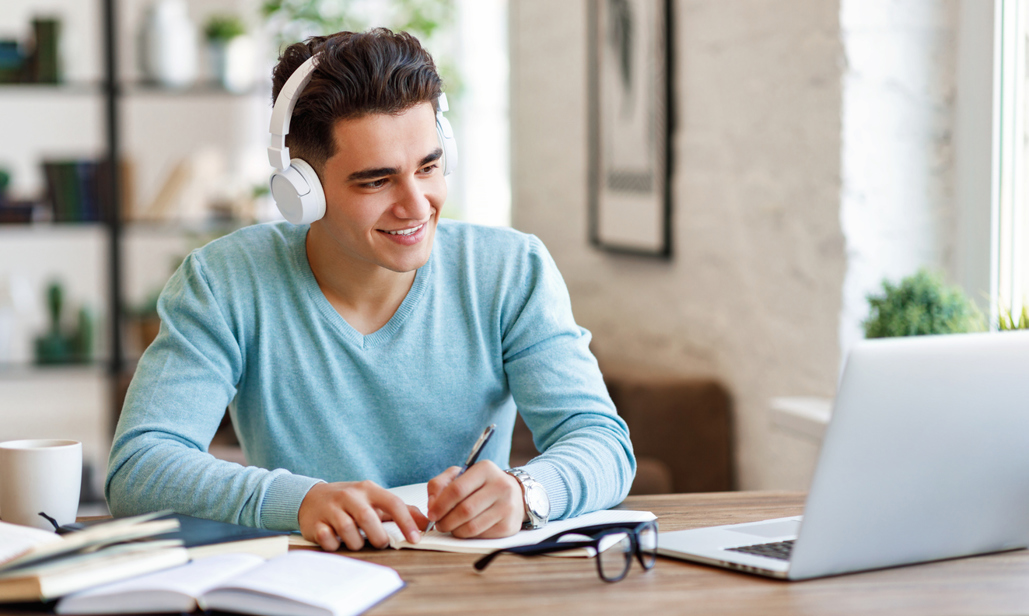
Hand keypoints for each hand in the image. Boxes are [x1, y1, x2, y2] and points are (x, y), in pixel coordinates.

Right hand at [298, 480, 426, 550]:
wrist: (311, 497)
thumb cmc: (349, 501)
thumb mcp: (375, 500)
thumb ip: (401, 510)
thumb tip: (426, 523)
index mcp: (368, 489)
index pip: (392, 502)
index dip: (405, 522)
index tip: (414, 539)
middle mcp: (349, 496)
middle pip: (368, 518)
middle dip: (378, 536)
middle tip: (381, 543)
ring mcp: (331, 508)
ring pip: (348, 531)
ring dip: (357, 543)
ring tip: (357, 541)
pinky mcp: (315, 523)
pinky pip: (328, 539)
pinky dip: (335, 545)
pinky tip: (337, 541)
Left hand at [426, 460, 524, 538]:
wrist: (513, 496)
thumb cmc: (481, 486)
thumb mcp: (460, 476)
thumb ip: (440, 484)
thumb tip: (432, 505)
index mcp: (485, 469)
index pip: (457, 489)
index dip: (440, 505)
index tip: (431, 514)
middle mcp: (500, 486)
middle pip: (464, 510)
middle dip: (446, 521)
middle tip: (439, 524)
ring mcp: (507, 506)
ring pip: (472, 526)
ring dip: (455, 531)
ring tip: (450, 527)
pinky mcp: (509, 525)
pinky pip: (481, 535)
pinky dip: (468, 536)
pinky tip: (465, 529)